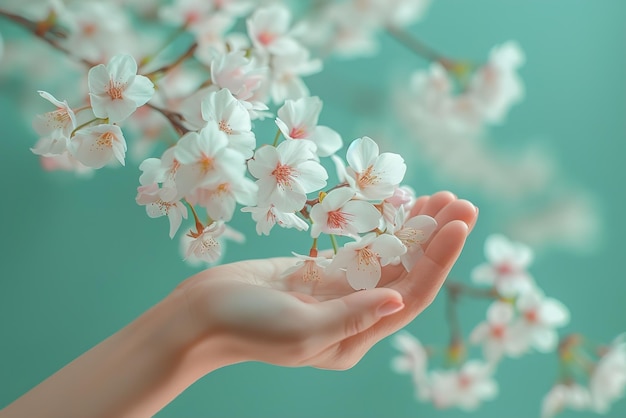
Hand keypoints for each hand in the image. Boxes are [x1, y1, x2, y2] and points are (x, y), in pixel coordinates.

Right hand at [176, 191, 477, 370]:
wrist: (203, 313)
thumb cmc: (246, 326)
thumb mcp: (301, 330)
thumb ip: (351, 316)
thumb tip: (400, 302)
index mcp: (355, 338)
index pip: (409, 296)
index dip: (437, 261)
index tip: (458, 225)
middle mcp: (356, 316)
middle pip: (407, 275)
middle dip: (437, 240)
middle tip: (464, 204)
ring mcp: (341, 292)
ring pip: (389, 259)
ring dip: (417, 231)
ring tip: (445, 200)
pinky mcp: (323, 273)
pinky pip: (364, 249)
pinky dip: (385, 230)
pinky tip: (404, 211)